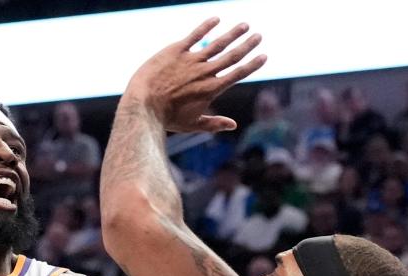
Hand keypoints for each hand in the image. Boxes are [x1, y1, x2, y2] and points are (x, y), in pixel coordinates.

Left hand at [125, 17, 265, 132]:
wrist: (143, 105)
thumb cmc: (166, 117)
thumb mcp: (192, 124)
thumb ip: (214, 123)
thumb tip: (233, 125)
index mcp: (211, 89)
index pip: (237, 74)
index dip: (252, 64)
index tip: (264, 56)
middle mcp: (205, 72)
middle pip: (232, 56)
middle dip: (247, 45)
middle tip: (259, 36)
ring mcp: (191, 60)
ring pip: (217, 43)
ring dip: (233, 34)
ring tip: (244, 25)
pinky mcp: (176, 50)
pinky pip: (195, 35)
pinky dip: (206, 26)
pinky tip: (216, 19)